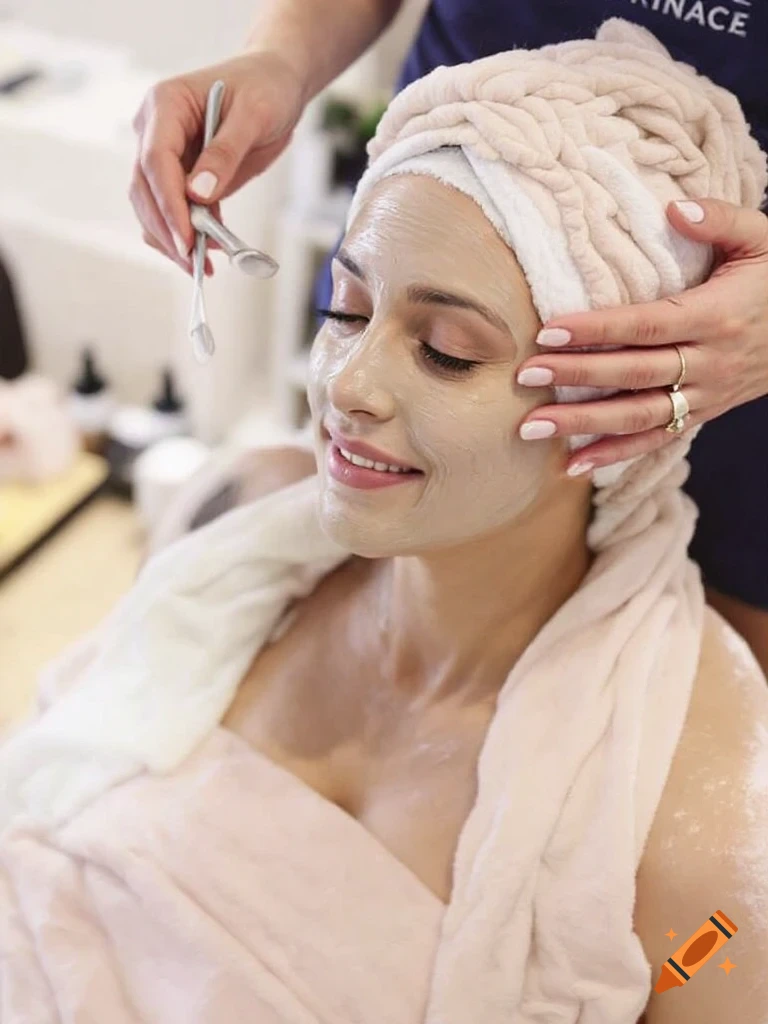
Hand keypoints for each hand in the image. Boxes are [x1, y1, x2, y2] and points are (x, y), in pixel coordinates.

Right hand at [129, 51, 303, 274]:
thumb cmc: (265, 88)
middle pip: (145, 189)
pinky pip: (175, 211)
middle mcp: (155, 130)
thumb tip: (199, 194)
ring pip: (152, 206)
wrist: (275, 85)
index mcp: (165, 105)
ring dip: (173, 239)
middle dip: (167, 230)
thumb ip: (225, 153)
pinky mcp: (180, 176)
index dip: (168, 204)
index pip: (155, 161)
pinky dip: (188, 234)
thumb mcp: (254, 115)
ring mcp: (164, 154)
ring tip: (204, 264)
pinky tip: (210, 250)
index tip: (185, 238)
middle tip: (193, 263)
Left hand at [516, 199, 767, 475]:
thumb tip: (674, 208)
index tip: (550, 330)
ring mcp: (704, 396)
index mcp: (716, 316)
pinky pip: (654, 440)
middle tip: (526, 375)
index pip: (646, 326)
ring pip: (637, 416)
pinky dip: (613, 455)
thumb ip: (721, 219)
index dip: (597, 330)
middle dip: (576, 376)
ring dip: (583, 425)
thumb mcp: (764, 239)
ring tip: (532, 428)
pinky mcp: (701, 415)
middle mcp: (709, 363)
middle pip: (633, 375)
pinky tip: (572, 465)